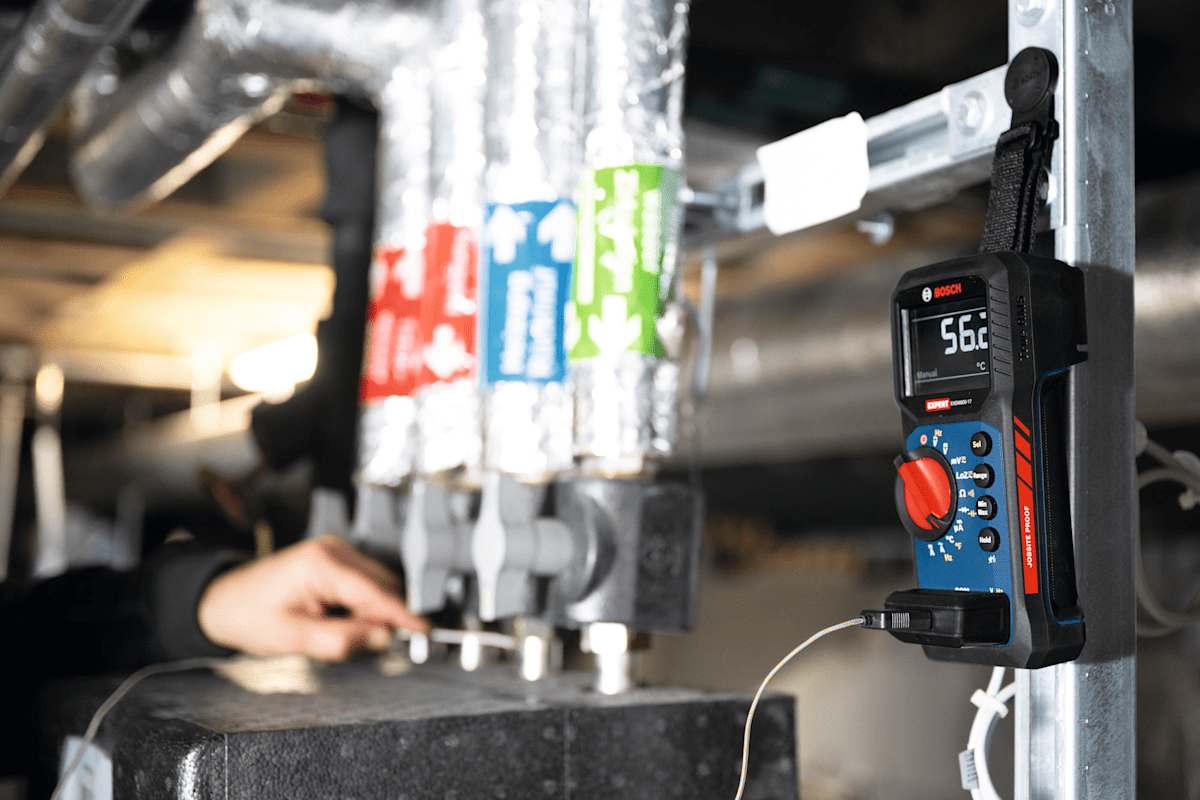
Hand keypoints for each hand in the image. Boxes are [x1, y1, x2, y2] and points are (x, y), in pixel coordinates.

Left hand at [197, 535, 427, 660]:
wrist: (220, 600)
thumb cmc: (247, 616)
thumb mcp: (294, 638)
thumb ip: (341, 640)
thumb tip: (382, 638)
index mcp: (322, 565)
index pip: (375, 592)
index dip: (402, 614)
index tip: (424, 629)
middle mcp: (332, 550)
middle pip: (381, 585)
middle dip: (383, 616)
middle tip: (367, 645)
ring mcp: (334, 551)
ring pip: (375, 583)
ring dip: (371, 611)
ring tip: (337, 631)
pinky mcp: (333, 558)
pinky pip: (363, 582)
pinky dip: (361, 603)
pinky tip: (338, 619)